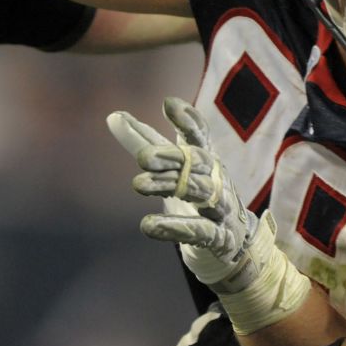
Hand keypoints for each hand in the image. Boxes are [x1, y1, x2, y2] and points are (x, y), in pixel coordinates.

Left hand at [107, 97, 309, 332]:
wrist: (232, 241)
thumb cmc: (195, 195)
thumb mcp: (171, 168)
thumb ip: (143, 143)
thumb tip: (112, 116)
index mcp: (204, 160)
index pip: (199, 135)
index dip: (188, 120)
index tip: (169, 104)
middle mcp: (215, 179)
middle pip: (196, 163)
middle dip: (171, 157)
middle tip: (142, 157)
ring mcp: (220, 207)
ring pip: (200, 192)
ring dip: (169, 187)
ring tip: (138, 185)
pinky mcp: (218, 236)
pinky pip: (200, 231)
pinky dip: (175, 228)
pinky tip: (148, 226)